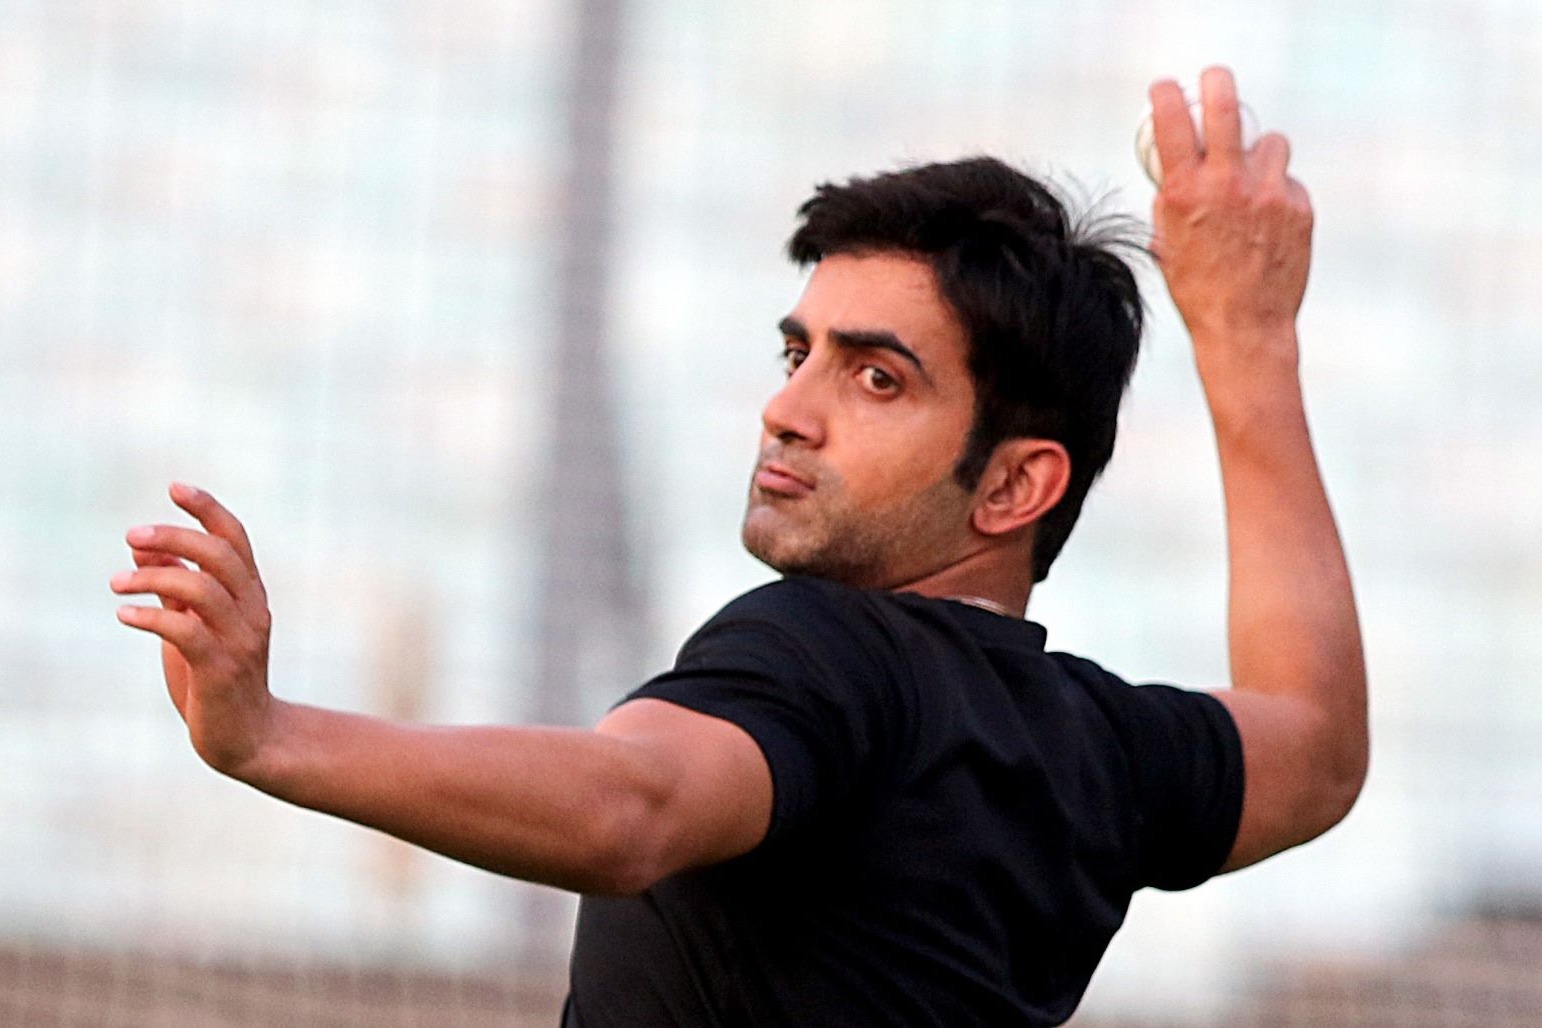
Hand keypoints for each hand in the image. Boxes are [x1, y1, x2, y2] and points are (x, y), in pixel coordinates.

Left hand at [112, 483, 276, 775]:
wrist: (247, 738)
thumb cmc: (217, 679)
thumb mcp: (195, 625)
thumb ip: (175, 587)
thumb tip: (145, 545)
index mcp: (250, 596)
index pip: (235, 539)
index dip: (208, 509)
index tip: (175, 487)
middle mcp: (253, 612)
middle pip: (220, 555)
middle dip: (175, 536)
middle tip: (132, 535)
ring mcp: (240, 641)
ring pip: (202, 589)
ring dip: (153, 577)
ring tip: (116, 583)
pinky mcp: (221, 671)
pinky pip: (186, 632)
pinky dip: (151, 616)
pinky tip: (124, 614)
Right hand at [1148, 66, 1312, 368]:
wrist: (1244, 327)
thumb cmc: (1198, 290)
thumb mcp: (1166, 242)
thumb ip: (1170, 201)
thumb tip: (1175, 170)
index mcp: (1184, 193)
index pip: (1171, 123)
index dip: (1166, 96)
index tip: (1166, 89)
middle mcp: (1225, 186)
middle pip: (1225, 105)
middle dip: (1217, 83)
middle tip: (1216, 80)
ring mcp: (1266, 194)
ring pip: (1270, 142)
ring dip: (1259, 154)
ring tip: (1252, 179)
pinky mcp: (1297, 207)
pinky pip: (1287, 181)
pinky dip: (1277, 193)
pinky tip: (1268, 221)